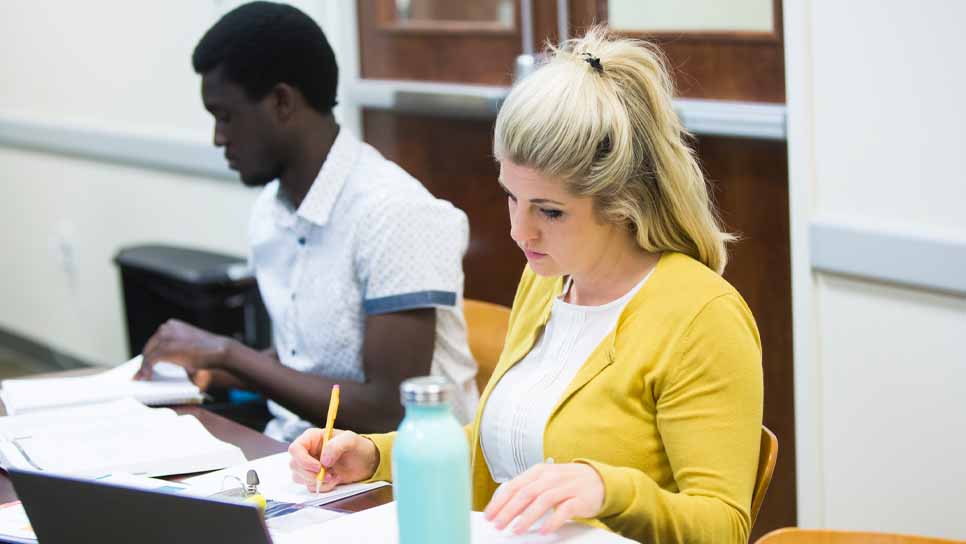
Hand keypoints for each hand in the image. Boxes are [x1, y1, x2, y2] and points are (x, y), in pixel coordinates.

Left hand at [134, 319, 230, 382]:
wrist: (219, 350)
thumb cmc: (208, 352)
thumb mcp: (188, 348)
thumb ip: (175, 351)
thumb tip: (163, 363)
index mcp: (173, 325)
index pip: (155, 340)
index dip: (150, 353)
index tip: (147, 364)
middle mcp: (167, 327)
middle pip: (149, 346)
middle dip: (145, 361)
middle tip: (142, 374)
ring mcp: (164, 336)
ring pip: (148, 353)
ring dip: (144, 366)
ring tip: (143, 377)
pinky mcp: (164, 347)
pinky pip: (149, 360)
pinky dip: (145, 370)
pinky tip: (146, 377)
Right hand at [288, 428, 379, 491]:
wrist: (366, 463)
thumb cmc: (358, 447)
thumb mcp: (351, 440)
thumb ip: (336, 445)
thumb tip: (324, 460)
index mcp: (312, 438)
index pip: (295, 449)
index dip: (303, 460)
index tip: (318, 467)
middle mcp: (308, 451)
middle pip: (294, 465)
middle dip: (311, 474)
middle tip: (329, 474)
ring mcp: (310, 465)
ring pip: (299, 477)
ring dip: (317, 481)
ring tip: (334, 476)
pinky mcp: (315, 477)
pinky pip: (310, 486)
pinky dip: (323, 486)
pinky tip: (334, 479)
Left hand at [484, 462, 604, 534]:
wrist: (598, 480)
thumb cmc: (566, 482)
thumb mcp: (544, 480)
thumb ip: (526, 490)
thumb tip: (503, 506)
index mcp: (538, 471)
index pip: (514, 486)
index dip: (500, 501)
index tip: (489, 515)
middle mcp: (550, 477)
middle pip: (525, 493)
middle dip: (509, 510)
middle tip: (498, 524)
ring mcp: (565, 487)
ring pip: (542, 500)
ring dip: (527, 517)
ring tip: (517, 529)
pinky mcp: (579, 498)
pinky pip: (564, 510)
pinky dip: (553, 520)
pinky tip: (544, 530)